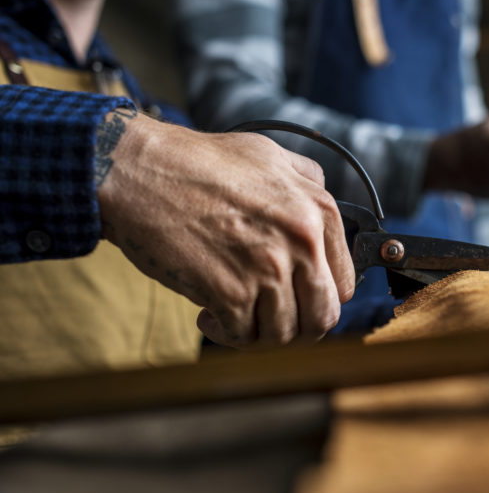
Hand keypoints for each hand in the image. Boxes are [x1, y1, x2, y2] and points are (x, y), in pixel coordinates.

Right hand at [94, 108, 354, 347]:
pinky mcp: (231, 292)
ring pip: (283, 335)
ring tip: (235, 315)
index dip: (318, 298)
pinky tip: (209, 315)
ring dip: (257, 334)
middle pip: (322, 318)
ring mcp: (268, 268)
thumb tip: (324, 202)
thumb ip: (307, 179)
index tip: (296, 299)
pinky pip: (243, 338)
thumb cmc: (198, 162)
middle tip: (269, 320)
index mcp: (318, 211)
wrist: (140, 171)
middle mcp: (302, 241)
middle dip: (297, 328)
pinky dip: (226, 335)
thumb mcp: (269, 154)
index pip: (344, 283)